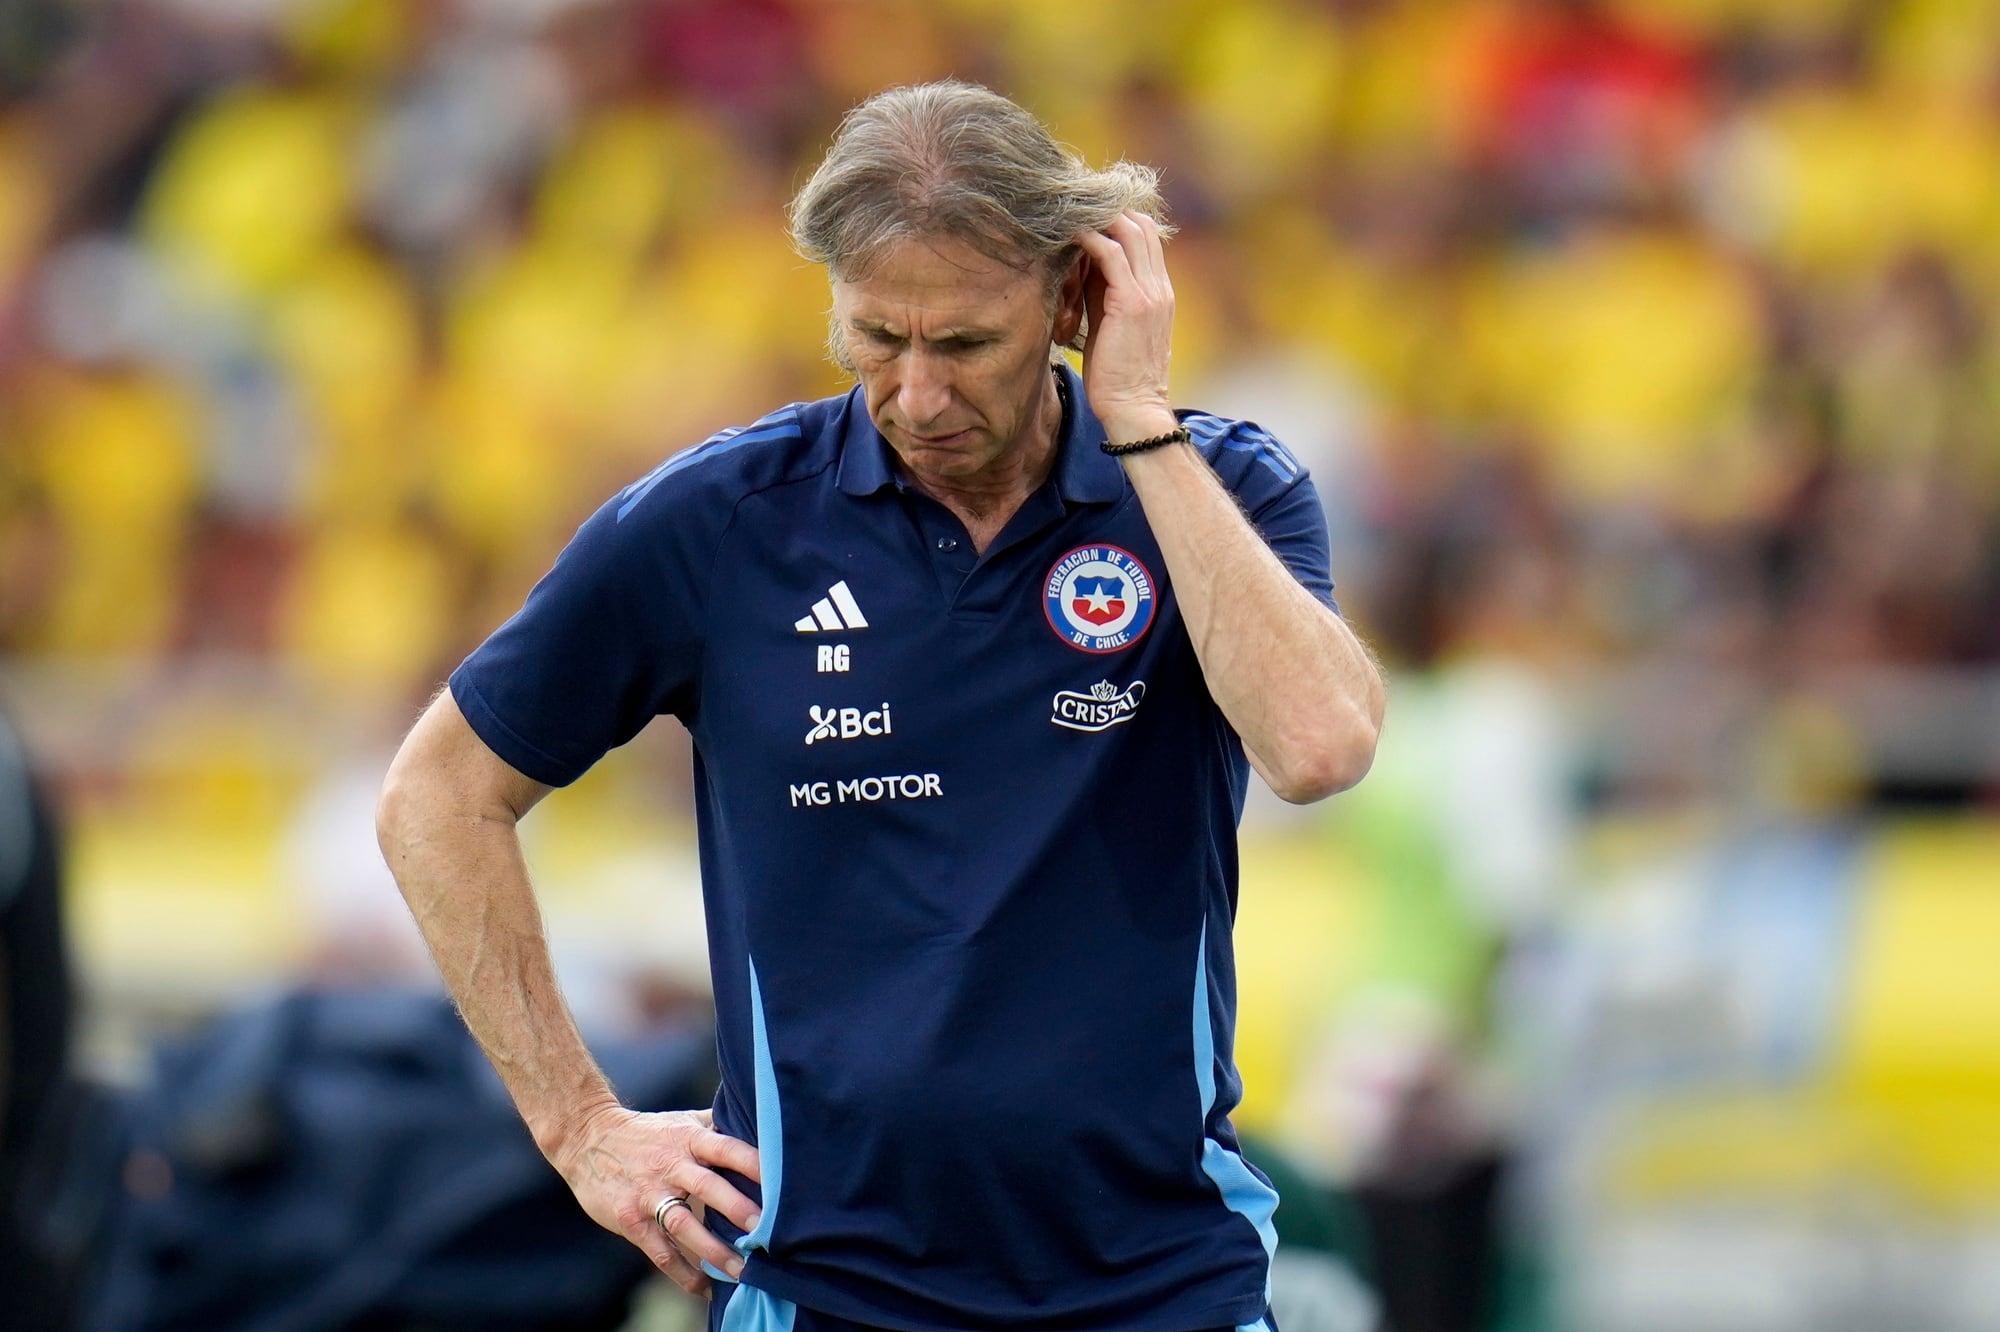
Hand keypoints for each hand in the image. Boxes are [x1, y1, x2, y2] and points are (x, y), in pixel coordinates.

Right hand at [551, 1105, 762, 1297]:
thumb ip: (718, 1125)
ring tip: (743, 1270)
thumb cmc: (647, 1131)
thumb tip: (761, 1123)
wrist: (587, 1138)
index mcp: (688, 1139)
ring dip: (714, 1250)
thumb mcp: (682, 1121)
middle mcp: (671, 1165)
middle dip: (737, 1209)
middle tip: (765, 1231)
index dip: (752, 1164)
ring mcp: (649, 1194)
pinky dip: (683, 1272)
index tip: (782, 1182)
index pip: (726, 1149)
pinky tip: (704, 1287)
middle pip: (708, 1187)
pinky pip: (660, 1251)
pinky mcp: (631, 1220)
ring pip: (684, 1225)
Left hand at [1073, 211, 1177, 440]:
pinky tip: (1068, 233)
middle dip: (1106, 209)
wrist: (1134, 409)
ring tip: (1068, 211)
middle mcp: (1159, 287)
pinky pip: (1111, 253)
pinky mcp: (1132, 302)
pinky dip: (1090, 237)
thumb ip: (1104, 295)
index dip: (1117, 219)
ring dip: (1097, 217)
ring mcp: (1149, 293)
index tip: (1085, 213)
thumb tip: (1082, 269)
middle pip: (1141, 224)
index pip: (1145, 237)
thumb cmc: (1118, 376)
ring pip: (1129, 231)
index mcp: (1158, 292)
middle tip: (1072, 204)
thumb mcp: (1113, 326)